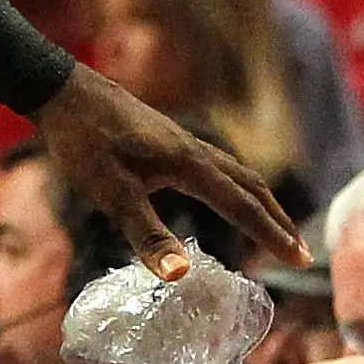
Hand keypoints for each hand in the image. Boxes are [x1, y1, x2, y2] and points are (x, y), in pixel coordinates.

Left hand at [34, 64, 307, 279]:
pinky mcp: (167, 138)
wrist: (60, 88)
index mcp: (189, 164)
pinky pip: (218, 165)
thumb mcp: (110, 193)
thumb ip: (145, 234)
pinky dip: (237, 186)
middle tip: (302, 253)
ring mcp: (182, 140)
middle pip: (251, 186)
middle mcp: (195, 150)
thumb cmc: (82, 141)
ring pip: (237, 172)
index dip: (272, 236)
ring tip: (275, 227)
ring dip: (261, 201)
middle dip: (278, 220)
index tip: (301, 261)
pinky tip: (226, 194)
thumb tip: (182, 275)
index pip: (243, 206)